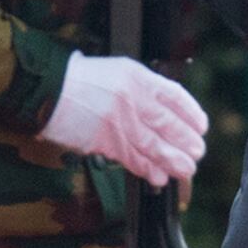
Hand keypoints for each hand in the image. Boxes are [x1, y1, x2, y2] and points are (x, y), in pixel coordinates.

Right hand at [44, 54, 211, 187]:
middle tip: (197, 152)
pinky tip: (159, 176)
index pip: (174, 96)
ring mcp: (118, 121)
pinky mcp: (104, 141)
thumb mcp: (117, 72)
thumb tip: (166, 112)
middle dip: (186, 140)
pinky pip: (132, 159)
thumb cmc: (80, 80)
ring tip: (187, 169)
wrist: (47, 89)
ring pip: (154, 145)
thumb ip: (141, 88)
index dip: (191, 114)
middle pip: (168, 123)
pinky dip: (148, 169)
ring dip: (173, 160)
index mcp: (136, 76)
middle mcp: (131, 98)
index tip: (200, 126)